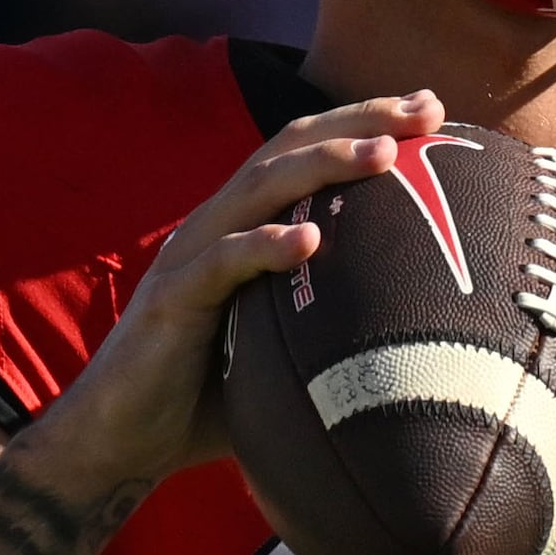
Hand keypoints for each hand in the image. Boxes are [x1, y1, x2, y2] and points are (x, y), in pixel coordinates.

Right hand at [26, 93, 445, 495]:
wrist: (121, 443)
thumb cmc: (214, 396)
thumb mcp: (290, 344)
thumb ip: (339, 320)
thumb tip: (433, 332)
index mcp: (246, 225)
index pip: (307, 152)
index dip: (365, 123)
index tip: (434, 111)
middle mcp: (218, 226)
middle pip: (288, 148)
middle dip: (359, 122)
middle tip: (427, 111)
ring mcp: (190, 257)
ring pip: (257, 189)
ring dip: (322, 164)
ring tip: (382, 153)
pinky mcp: (169, 300)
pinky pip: (220, 264)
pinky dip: (264, 246)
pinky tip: (310, 241)